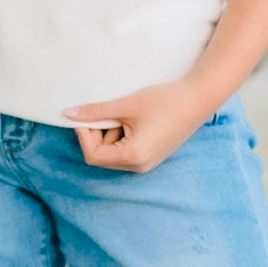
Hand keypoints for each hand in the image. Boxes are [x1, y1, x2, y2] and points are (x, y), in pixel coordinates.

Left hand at [62, 78, 220, 171]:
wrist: (198, 99)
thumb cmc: (165, 101)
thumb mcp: (126, 105)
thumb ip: (96, 111)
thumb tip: (69, 114)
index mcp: (132, 157)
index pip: (93, 156)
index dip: (84, 135)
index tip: (86, 115)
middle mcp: (139, 166)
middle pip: (101, 156)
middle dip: (97, 134)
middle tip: (105, 111)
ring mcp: (146, 163)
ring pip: (112, 153)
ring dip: (109, 134)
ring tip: (123, 113)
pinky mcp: (150, 156)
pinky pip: (125, 151)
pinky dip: (121, 136)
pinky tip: (131, 119)